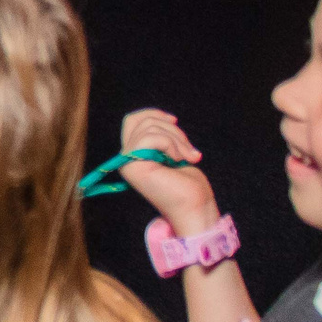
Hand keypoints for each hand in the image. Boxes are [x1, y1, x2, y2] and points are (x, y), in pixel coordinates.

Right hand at [118, 108, 219, 229]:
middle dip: (172, 130)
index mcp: (134, 155)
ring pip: (149, 128)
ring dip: (176, 139)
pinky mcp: (134, 166)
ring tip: (188, 157)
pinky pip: (152, 138)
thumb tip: (167, 119)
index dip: (152, 113)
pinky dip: (171, 145)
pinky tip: (178, 161)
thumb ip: (163, 138)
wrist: (195, 208)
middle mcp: (126, 158)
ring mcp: (128, 163)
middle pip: (142, 121)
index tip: (175, 121)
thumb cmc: (189, 186)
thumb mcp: (175, 152)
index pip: (132, 120)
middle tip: (190, 151)